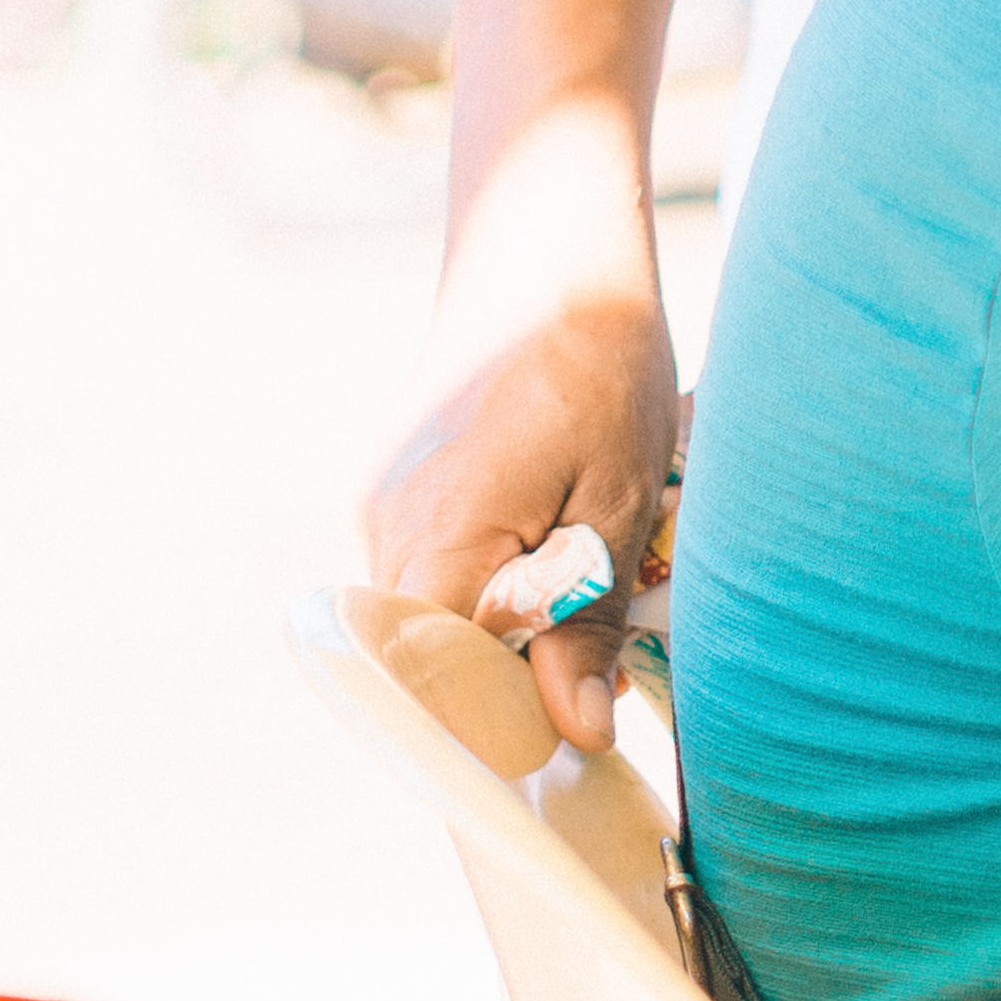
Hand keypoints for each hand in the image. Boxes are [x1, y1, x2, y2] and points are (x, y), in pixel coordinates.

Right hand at [371, 289, 677, 751]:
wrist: (543, 242)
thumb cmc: (597, 357)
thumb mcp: (619, 494)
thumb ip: (585, 619)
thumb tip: (575, 732)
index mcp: (440, 540)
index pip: (438, 689)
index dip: (498, 732)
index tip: (563, 757)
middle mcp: (386, 531)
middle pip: (430, 662)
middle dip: (506, 690)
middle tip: (593, 698)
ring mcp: (381, 506)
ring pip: (430, 618)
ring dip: (500, 636)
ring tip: (583, 614)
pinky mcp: (394, 486)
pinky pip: (431, 569)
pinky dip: (487, 586)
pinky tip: (553, 562)